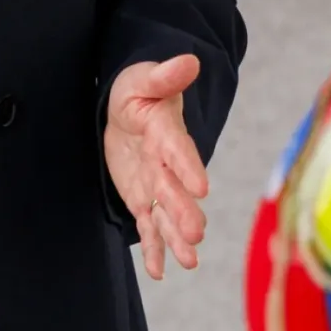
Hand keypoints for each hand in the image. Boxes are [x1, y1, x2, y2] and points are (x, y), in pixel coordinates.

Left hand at [104, 53, 207, 278]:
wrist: (129, 108)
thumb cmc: (137, 91)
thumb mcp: (143, 79)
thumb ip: (164, 75)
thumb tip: (189, 60)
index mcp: (167, 133)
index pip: (179, 150)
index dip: (189, 167)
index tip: (201, 188)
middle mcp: (166, 164)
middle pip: (175, 190)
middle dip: (184, 213)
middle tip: (196, 235)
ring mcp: (156, 184)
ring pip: (166, 215)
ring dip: (176, 238)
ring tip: (190, 261)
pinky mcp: (143, 198)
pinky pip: (148, 225)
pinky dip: (154, 248)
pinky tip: (159, 271)